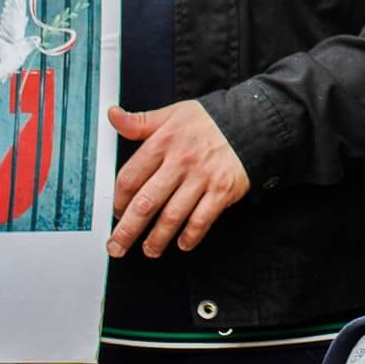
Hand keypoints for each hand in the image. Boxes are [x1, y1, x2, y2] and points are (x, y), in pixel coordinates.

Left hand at [108, 101, 250, 258]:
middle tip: (117, 246)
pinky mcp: (222, 190)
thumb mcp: (172, 114)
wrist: (252, 121)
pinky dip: (191, 235)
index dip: (118, 200)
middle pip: (146, 203)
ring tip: (149, 250)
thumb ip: (139, 122)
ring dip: (157, 239)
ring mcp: (202, 178)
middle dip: (127, 230)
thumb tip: (112, 116)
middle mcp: (180, 162)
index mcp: (163, 143)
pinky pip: (202, 219)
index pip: (130, 177)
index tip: (116, 212)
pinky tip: (183, 243)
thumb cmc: (210, 121)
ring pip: (172, 216)